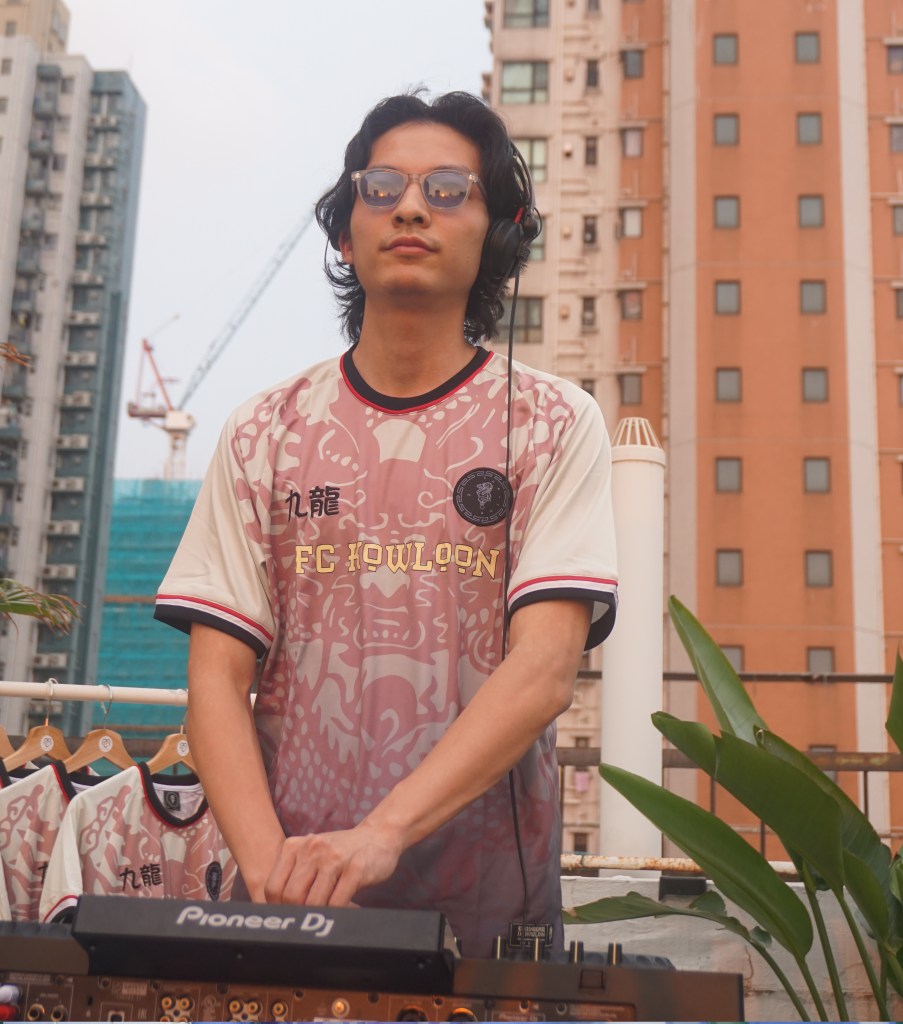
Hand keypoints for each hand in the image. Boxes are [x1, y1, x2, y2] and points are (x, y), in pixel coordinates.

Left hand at [263, 819, 402, 906]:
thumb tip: (278, 912)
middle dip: (299, 914)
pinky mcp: (356, 868)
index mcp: (295, 846)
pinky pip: (337, 903)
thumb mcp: (312, 854)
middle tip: (311, 919)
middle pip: (291, 897)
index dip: (278, 909)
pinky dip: (339, 914)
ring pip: (313, 902)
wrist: (378, 835)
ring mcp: (334, 857)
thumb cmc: (341, 852)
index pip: (273, 887)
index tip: (289, 917)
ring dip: (320, 916)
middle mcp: (312, 848)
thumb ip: (295, 875)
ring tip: (329, 915)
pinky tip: (346, 910)